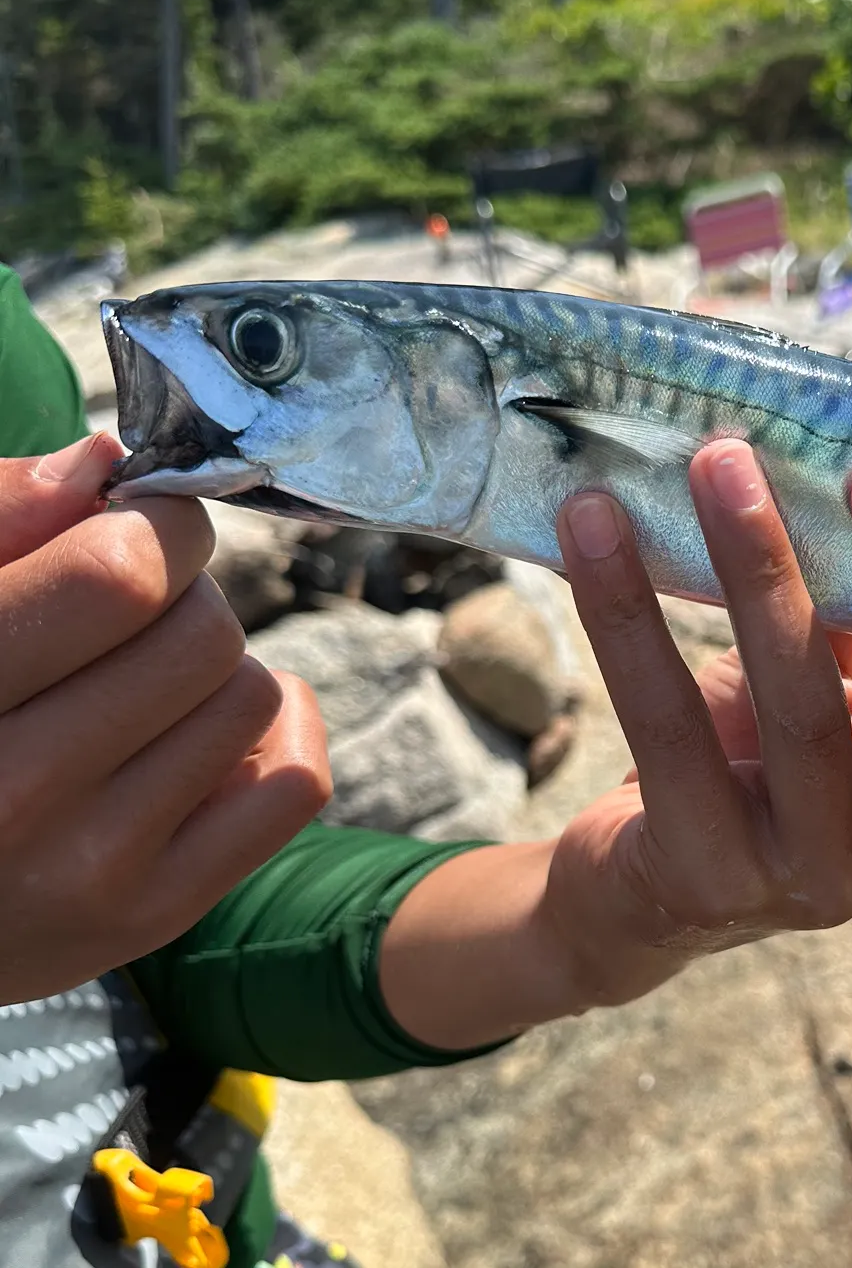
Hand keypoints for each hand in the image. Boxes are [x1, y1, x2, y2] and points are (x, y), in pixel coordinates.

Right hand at [0, 435, 330, 1001]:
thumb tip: (108, 465)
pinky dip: (276, 736)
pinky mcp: (150, 913)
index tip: (142, 526)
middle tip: (133, 613)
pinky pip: (296, 783)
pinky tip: (209, 730)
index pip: (121, 577)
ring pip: (253, 695)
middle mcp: (8, 794)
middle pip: (204, 632)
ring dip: (220, 668)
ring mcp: (85, 868)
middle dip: (185, 596)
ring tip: (147, 683)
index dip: (158, 526)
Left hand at [545, 440, 851, 1006]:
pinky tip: (592, 527)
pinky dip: (626, 613)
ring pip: (812, 708)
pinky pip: (667, 728)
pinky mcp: (705, 875)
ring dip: (764, 563)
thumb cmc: (738, 765)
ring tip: (719, 463)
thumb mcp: (816, 687)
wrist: (633, 897)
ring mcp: (813, 870)